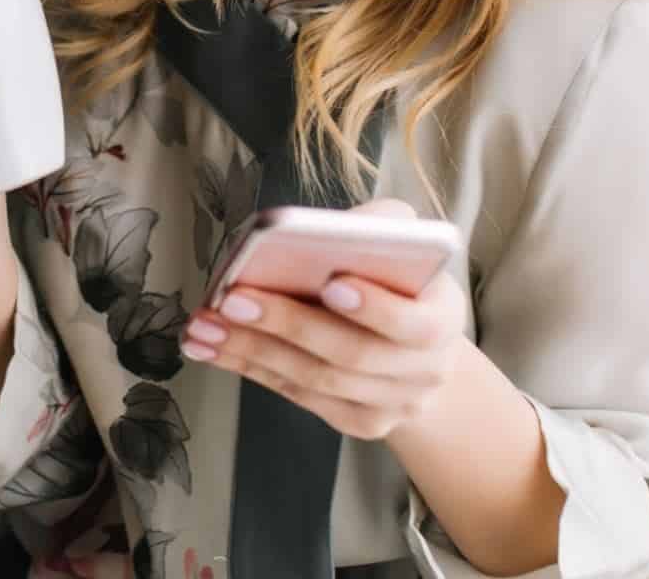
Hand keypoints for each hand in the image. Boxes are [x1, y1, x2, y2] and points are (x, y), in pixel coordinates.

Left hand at [177, 197, 473, 441]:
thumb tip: (329, 229)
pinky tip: (212, 346)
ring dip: (252, 351)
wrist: (421, 350)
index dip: (374, 306)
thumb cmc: (401, 280)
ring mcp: (393, 404)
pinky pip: (298, 396)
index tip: (331, 281)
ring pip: (315, 380)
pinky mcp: (360, 422)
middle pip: (351, 354)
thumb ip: (381, 226)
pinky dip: (250, 369)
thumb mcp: (405, 241)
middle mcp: (425, 371)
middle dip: (288, 324)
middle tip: (234, 298)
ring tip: (204, 324)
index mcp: (444, 319)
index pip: (413, 322)